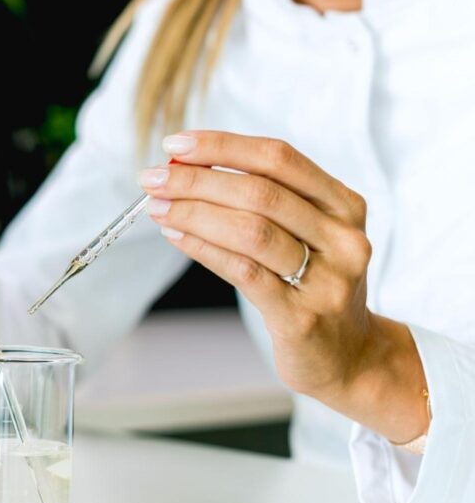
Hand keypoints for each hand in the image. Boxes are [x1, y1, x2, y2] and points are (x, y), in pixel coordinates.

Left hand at [141, 130, 428, 443]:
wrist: (349, 357)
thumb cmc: (313, 288)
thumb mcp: (306, 237)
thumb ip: (263, 204)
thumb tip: (186, 171)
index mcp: (344, 205)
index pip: (279, 158)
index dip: (223, 147)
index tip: (175, 144)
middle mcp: (343, 237)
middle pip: (261, 192)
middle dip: (197, 180)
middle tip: (152, 179)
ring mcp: (328, 279)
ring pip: (252, 231)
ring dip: (194, 213)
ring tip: (157, 207)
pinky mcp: (303, 317)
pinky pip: (244, 273)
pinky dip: (204, 249)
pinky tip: (176, 237)